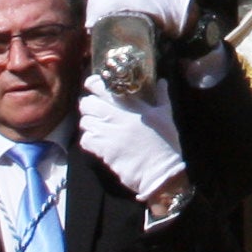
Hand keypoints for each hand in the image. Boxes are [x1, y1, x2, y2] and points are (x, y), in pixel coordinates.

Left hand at [76, 82, 187, 204]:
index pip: (102, 88)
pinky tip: (97, 140)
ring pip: (84, 121)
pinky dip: (88, 138)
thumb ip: (161, 96)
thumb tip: (162, 81)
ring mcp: (107, 134)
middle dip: (88, 104)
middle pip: (87, 104)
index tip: (92, 85)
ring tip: (96, 124)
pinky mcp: (103, 150)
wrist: (161, 170)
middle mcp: (116, 117)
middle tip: (95, 107)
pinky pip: (85, 140)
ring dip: (88, 121)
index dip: (93, 84)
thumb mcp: (166, 115)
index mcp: (131, 105)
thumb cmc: (166, 141)